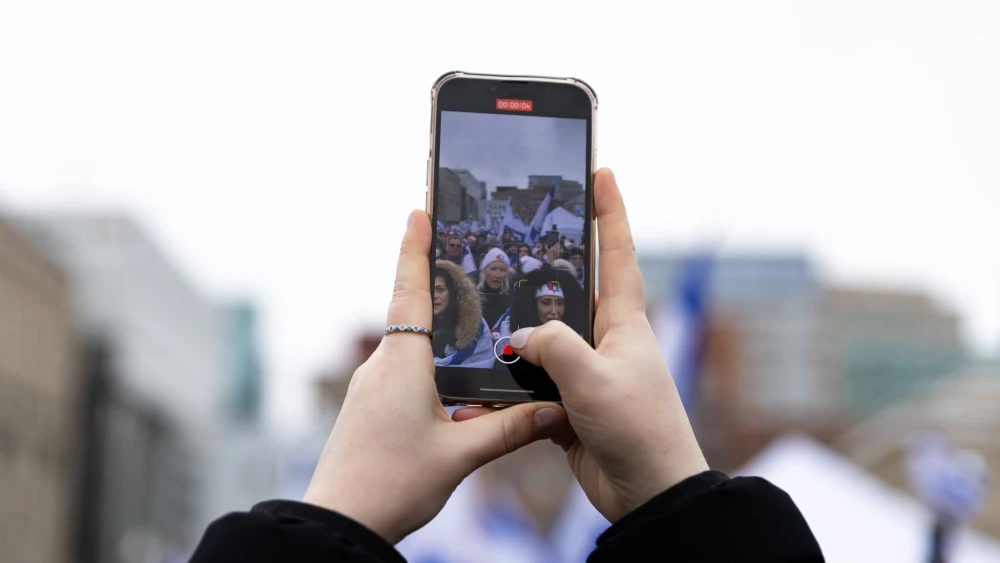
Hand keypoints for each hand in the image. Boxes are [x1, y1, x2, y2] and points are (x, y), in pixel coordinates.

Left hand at [303, 210, 568, 543]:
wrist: (340, 523)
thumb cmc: (391, 484)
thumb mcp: (460, 455)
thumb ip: (508, 428)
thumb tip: (553, 409)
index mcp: (402, 362)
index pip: (410, 290)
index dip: (416, 248)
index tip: (419, 209)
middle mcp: (382, 365)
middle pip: (411, 310)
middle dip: (434, 281)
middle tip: (461, 252)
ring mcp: (371, 387)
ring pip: (409, 344)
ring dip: (434, 326)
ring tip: (468, 314)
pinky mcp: (370, 407)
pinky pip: (402, 369)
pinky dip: (427, 360)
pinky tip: (451, 378)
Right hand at [509, 168, 708, 522]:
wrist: (648, 494)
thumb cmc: (638, 430)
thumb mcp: (594, 378)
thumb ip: (553, 347)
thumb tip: (521, 337)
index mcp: (624, 322)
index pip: (616, 253)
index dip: (609, 210)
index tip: (601, 170)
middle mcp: (606, 341)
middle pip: (569, 292)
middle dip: (543, 268)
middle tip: (514, 239)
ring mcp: (587, 373)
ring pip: (542, 342)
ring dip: (514, 340)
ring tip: (481, 322)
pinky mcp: (570, 405)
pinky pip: (532, 386)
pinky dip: (507, 389)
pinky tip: (480, 392)